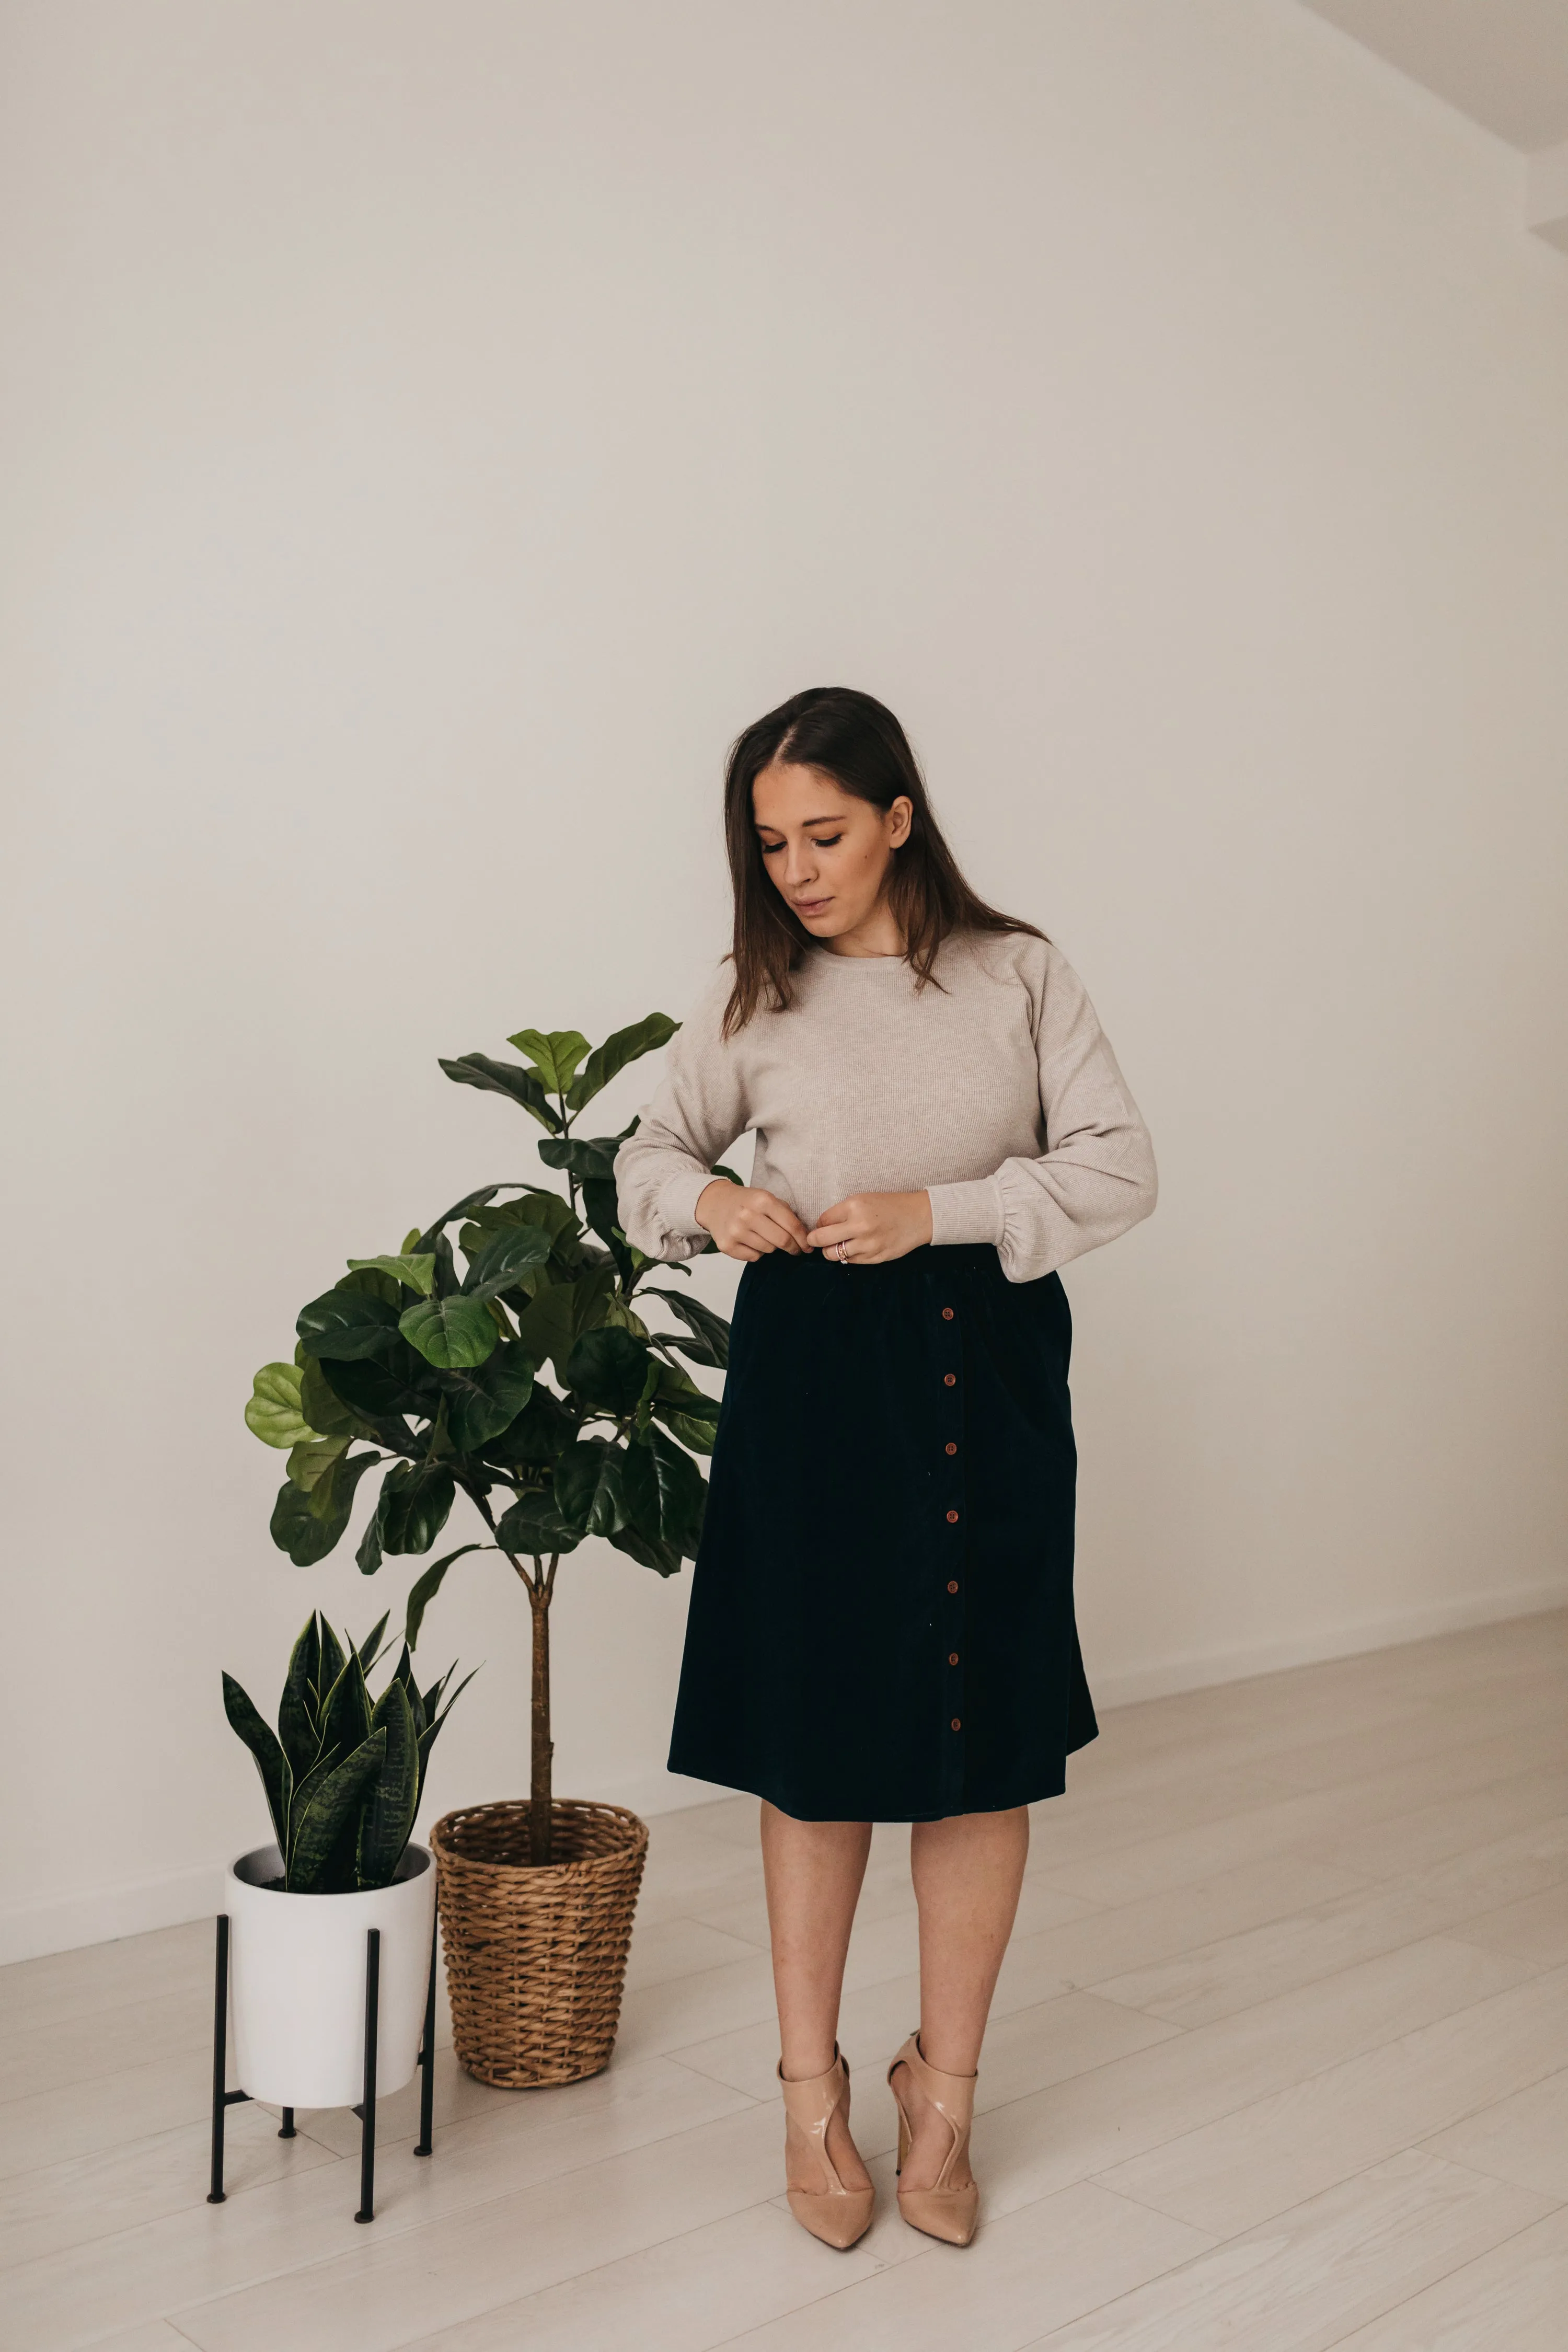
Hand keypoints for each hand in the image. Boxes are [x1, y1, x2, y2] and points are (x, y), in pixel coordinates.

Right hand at [695, 1178, 814, 1261]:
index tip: (807, 1246)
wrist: (715, 1203)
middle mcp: (748, 1215)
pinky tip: (751, 1241)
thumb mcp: (767, 1198)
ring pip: (768, 1250)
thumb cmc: (746, 1202)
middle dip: (793, 1247)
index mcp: (762, 1200)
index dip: (803, 1239)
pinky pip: (754, 1257)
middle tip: (795, 1249)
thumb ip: (786, 1214)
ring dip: (772, 1247)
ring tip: (764, 1236)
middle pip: (782, 1241)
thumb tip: (805, 1236)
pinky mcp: (727, 1245)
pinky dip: (757, 1252)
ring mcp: (736, 1231)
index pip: (791, 1225)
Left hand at [805, 1190, 932, 1265]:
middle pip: (822, 1240)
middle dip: (815, 1241)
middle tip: (815, 1240)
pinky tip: (854, 1248)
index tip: (822, 1226)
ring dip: (830, 1251)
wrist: (918, 1217)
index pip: (822, 1220)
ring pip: (833, 1255)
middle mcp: (859, 1226)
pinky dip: (847, 1256)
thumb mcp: (863, 1199)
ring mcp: (868, 1245)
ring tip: (835, 1246)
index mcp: (854, 1207)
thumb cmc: (889, 1206)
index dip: (819, 1224)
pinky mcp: (875, 1257)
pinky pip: (850, 1261)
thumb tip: (821, 1227)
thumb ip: (842, 1212)